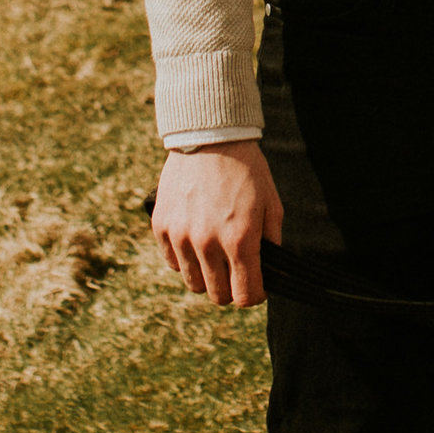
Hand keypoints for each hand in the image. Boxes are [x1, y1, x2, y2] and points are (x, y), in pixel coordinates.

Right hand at [151, 145, 283, 307]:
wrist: (210, 136)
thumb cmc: (247, 170)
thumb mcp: (271, 204)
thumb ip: (272, 243)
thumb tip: (268, 272)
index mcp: (239, 240)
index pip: (245, 296)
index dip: (254, 295)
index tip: (256, 287)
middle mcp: (207, 243)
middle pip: (218, 295)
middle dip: (231, 288)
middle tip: (236, 270)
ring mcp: (181, 236)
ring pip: (193, 283)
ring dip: (207, 276)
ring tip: (215, 255)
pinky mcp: (161, 226)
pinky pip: (172, 262)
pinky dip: (185, 259)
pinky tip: (195, 241)